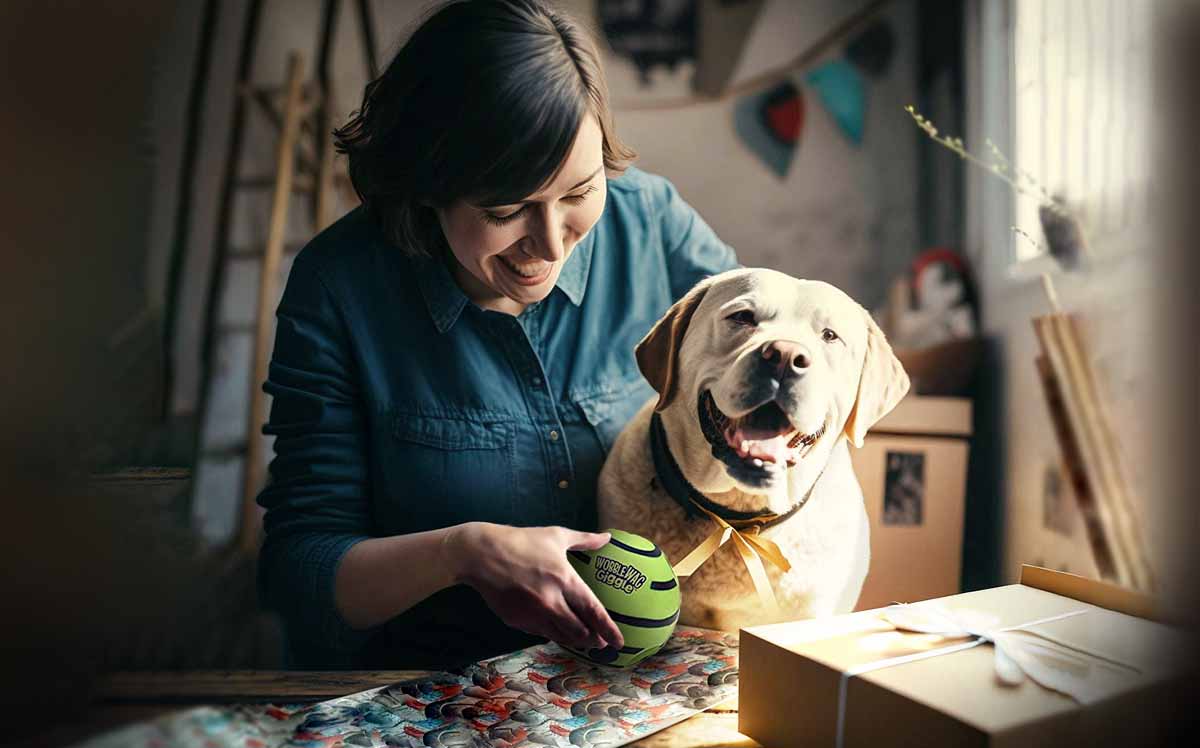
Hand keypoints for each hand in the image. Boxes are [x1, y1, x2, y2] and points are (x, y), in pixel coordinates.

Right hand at [445, 523, 623, 651]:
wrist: (481, 555)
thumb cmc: (521, 541)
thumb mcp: (555, 536)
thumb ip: (584, 540)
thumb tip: (607, 538)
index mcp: (565, 581)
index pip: (593, 612)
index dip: (609, 630)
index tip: (619, 642)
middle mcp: (551, 602)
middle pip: (580, 632)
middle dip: (594, 641)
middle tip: (601, 643)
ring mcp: (533, 614)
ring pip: (561, 637)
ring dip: (575, 642)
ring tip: (584, 642)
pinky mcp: (517, 621)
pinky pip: (541, 632)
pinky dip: (553, 633)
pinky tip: (558, 631)